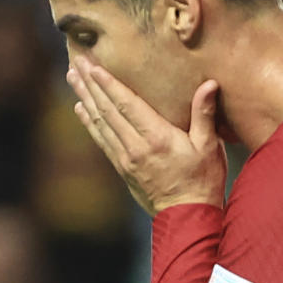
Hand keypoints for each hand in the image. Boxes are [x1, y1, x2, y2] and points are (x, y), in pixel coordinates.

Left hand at [67, 59, 226, 215]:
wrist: (187, 219)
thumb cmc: (203, 182)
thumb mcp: (210, 147)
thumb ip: (204, 114)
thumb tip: (209, 84)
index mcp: (157, 138)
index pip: (126, 104)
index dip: (109, 84)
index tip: (94, 66)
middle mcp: (136, 147)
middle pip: (107, 110)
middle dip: (91, 85)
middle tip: (76, 63)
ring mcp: (126, 160)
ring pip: (100, 123)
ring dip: (85, 98)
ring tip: (73, 78)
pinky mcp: (123, 170)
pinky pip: (102, 141)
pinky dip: (89, 123)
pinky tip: (81, 109)